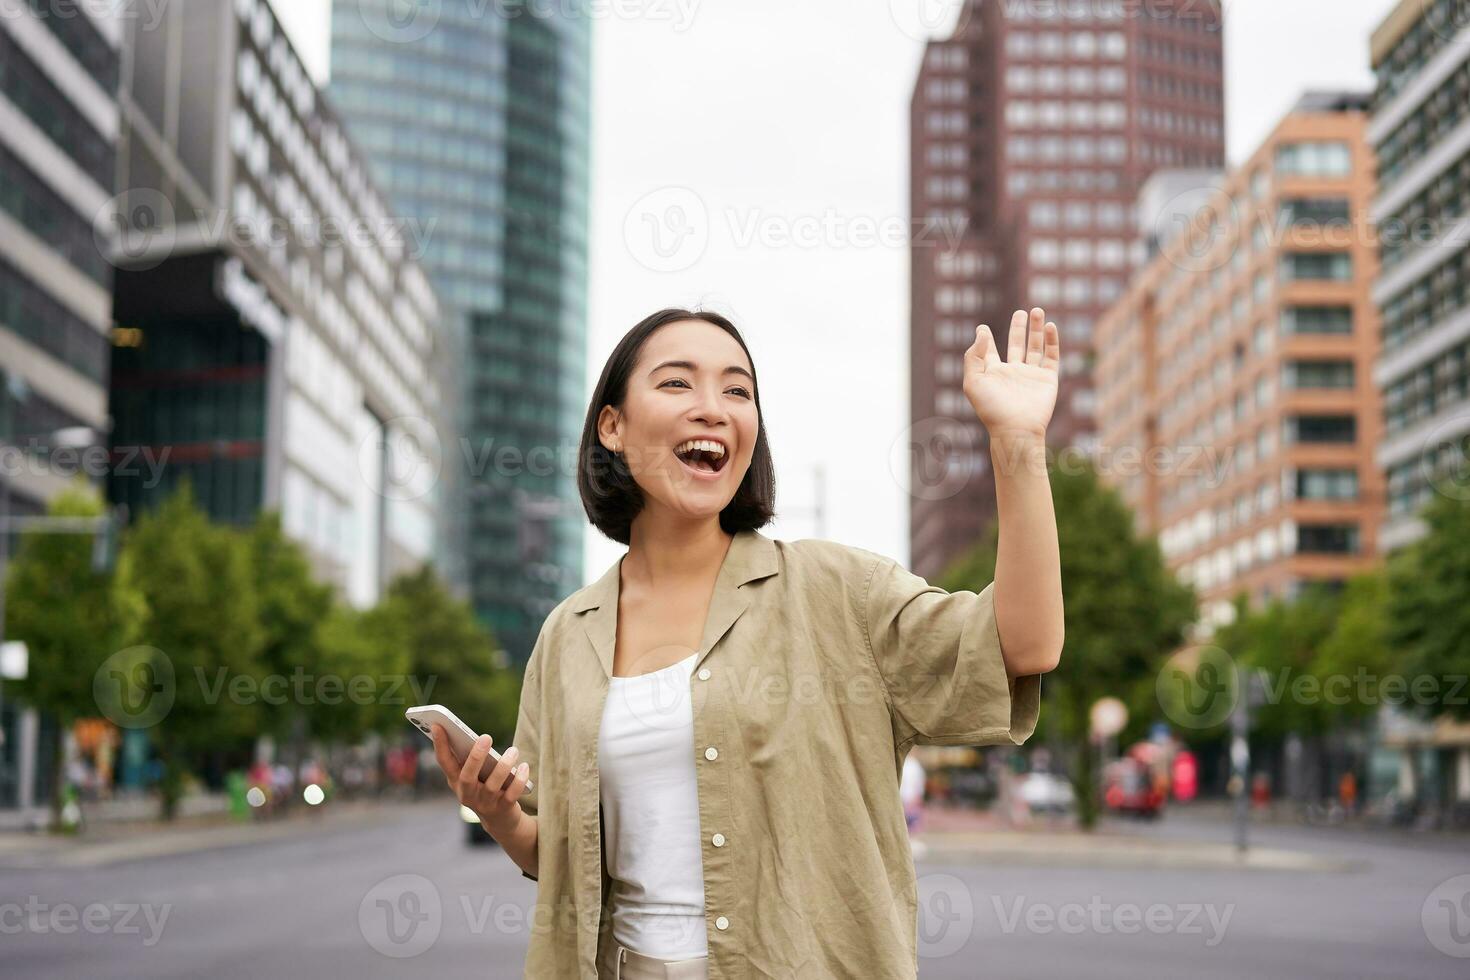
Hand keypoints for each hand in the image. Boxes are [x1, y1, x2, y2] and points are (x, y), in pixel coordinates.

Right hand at [430, 725, 530, 833]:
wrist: (500, 820)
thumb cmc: (484, 787)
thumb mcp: (473, 775)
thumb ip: (469, 758)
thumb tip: (473, 735)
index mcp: (456, 782)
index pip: (444, 762)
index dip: (439, 744)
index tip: (437, 724)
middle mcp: (467, 794)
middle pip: (467, 776)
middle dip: (476, 756)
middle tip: (486, 737)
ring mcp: (485, 803)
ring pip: (492, 785)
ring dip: (503, 766)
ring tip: (513, 750)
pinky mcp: (503, 808)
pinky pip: (512, 794)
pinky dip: (519, 779)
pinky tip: (524, 766)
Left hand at [964, 307, 1059, 440]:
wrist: (1016, 428)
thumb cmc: (991, 409)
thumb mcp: (973, 381)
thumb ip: (974, 356)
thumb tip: (983, 332)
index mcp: (993, 373)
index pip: (989, 352)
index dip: (985, 340)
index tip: (982, 328)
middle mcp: (1012, 373)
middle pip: (1016, 344)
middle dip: (1018, 328)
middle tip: (1020, 312)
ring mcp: (1031, 375)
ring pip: (1035, 347)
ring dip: (1036, 329)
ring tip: (1037, 310)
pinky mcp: (1047, 379)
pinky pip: (1051, 356)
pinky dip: (1052, 341)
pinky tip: (1050, 326)